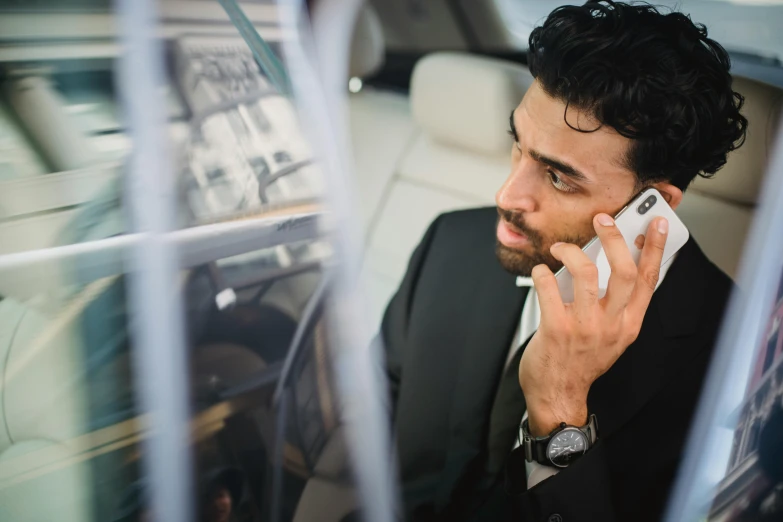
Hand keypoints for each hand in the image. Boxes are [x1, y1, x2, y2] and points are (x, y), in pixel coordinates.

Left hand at [519, 213, 668, 435]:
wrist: (557, 395)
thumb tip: (604, 264)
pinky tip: (540, 271)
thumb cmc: (580, 363)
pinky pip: (550, 286)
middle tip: (602, 221)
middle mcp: (611, 325)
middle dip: (614, 238)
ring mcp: (584, 326)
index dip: (655, 249)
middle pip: (623, 271)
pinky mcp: (556, 328)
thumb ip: (612, 306)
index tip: (656, 224)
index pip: (648, 280)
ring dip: (571, 251)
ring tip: (560, 248)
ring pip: (587, 272)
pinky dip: (542, 271)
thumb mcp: (609, 337)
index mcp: (628, 325)